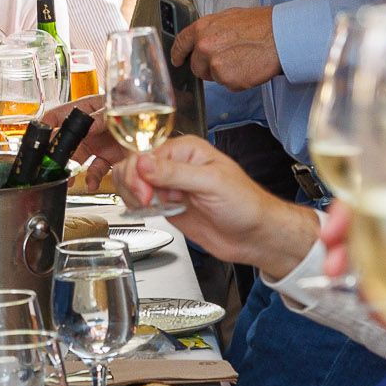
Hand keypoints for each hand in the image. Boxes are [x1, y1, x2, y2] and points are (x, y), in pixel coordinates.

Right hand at [118, 135, 316, 279]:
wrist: (253, 236)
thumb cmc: (245, 204)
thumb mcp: (210, 183)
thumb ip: (174, 173)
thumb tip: (143, 162)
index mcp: (186, 150)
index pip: (145, 153)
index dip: (138, 173)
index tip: (145, 194)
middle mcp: (174, 165)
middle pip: (133, 166)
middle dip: (133, 184)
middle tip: (146, 201)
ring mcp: (169, 185)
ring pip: (132, 182)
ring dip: (133, 195)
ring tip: (150, 206)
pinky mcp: (167, 205)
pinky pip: (140, 200)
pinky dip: (137, 207)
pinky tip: (150, 211)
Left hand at [169, 6, 282, 90]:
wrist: (280, 36)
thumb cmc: (260, 25)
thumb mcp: (229, 18)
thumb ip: (211, 30)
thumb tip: (202, 39)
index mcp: (202, 28)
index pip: (180, 43)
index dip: (178, 54)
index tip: (177, 60)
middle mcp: (204, 46)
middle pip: (196, 66)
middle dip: (208, 67)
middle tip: (229, 59)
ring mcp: (215, 64)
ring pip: (212, 77)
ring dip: (224, 73)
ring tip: (243, 60)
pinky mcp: (227, 79)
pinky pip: (228, 85)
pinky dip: (238, 81)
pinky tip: (249, 68)